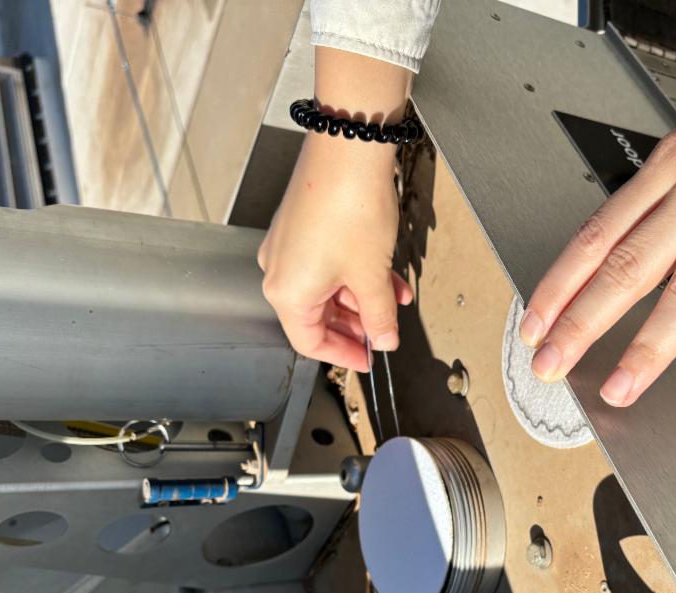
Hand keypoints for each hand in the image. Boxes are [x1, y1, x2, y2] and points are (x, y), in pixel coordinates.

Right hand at [258, 133, 410, 370]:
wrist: (349, 151)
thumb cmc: (350, 208)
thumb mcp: (372, 276)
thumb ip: (379, 316)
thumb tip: (384, 338)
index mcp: (286, 293)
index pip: (311, 342)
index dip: (343, 355)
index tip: (368, 358)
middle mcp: (280, 270)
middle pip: (318, 315)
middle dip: (356, 324)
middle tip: (384, 331)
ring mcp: (289, 246)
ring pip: (327, 287)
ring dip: (363, 296)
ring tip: (396, 298)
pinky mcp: (302, 225)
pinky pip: (327, 262)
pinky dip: (356, 272)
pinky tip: (387, 274)